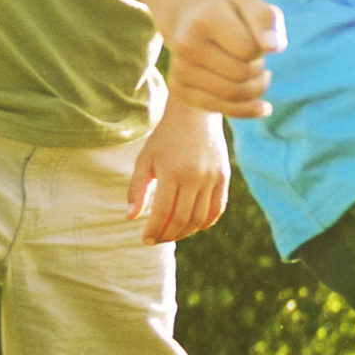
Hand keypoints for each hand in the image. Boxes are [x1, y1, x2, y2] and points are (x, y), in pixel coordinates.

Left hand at [127, 108, 229, 242]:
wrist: (195, 114)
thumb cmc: (165, 138)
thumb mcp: (146, 159)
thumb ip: (137, 189)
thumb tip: (131, 218)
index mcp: (171, 172)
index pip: (161, 213)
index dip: (153, 230)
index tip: (145, 240)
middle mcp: (194, 177)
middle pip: (182, 220)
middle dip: (167, 235)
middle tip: (157, 239)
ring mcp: (211, 178)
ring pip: (200, 219)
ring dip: (185, 232)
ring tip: (173, 233)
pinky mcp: (224, 178)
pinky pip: (217, 210)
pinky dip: (205, 223)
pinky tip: (193, 225)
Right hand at [166, 0, 285, 118]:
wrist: (190, 21)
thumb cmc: (229, 14)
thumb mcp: (250, 6)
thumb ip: (266, 20)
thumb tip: (273, 47)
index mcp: (205, 20)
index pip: (248, 49)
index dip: (261, 48)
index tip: (255, 39)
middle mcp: (187, 45)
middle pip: (242, 73)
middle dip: (258, 68)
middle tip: (255, 58)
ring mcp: (180, 69)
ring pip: (234, 95)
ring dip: (256, 88)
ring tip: (256, 74)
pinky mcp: (179, 89)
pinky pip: (224, 110)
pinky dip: (248, 109)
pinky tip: (263, 106)